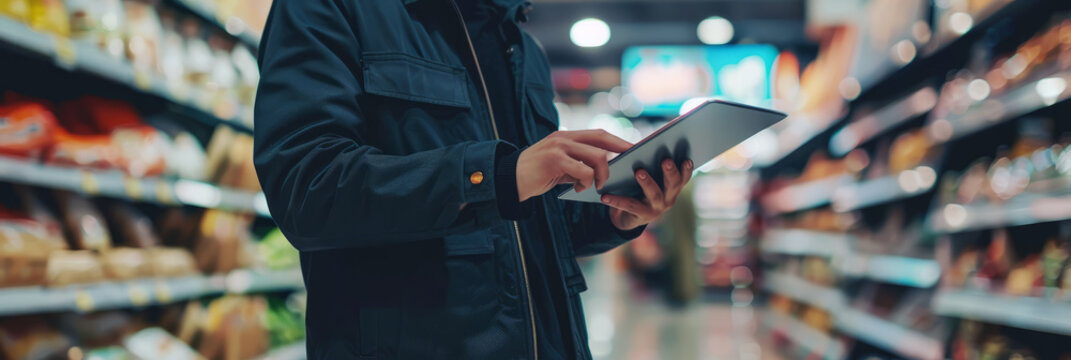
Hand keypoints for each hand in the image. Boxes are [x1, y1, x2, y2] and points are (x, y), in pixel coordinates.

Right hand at [516, 130, 632, 201]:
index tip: (635, 150)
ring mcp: (559, 147)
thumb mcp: (561, 165)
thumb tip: (606, 168)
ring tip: (596, 185)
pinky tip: (578, 189)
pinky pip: (583, 170)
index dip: (619, 141)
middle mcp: (564, 137)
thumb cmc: (538, 175)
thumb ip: (579, 162)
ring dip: (602, 174)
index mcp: (567, 136)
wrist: (509, 180)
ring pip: (597, 156)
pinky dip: (586, 182)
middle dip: (620, 153)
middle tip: (627, 169)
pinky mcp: (554, 160)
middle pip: (602, 140)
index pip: (600, 134)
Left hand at [602, 158, 692, 230]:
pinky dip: (617, 200)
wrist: (626, 217)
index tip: (687, 159)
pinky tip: (605, 195)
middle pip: (673, 184)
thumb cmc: (637, 189)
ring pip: (654, 194)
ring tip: (639, 171)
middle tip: (666, 160)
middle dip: (670, 172)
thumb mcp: (646, 176)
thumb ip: (649, 164)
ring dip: (648, 182)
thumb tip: (643, 145)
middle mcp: (668, 198)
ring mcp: (656, 209)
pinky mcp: (641, 216)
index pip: (683, 177)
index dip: (686, 169)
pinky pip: (629, 206)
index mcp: (672, 187)